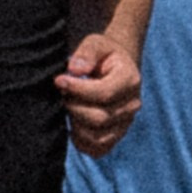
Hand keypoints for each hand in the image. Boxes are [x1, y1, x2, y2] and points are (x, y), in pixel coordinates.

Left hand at [58, 27, 141, 154]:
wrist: (114, 68)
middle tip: (62, 95)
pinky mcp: (116, 136)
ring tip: (68, 107)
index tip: (58, 80)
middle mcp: (132, 105)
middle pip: (99, 118)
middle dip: (74, 107)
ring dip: (75, 124)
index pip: (104, 93)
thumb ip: (87, 52)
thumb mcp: (96, 43)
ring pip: (97, 137)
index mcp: (131, 80)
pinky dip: (80, 140)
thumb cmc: (103, 55)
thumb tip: (74, 70)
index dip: (77, 89)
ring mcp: (126, 123)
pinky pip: (97, 149)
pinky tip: (72, 123)